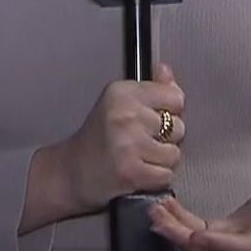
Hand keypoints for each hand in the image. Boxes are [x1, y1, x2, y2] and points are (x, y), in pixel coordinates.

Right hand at [55, 62, 185, 215]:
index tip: (150, 120)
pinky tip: (137, 172)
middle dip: (165, 138)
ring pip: (174, 154)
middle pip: (179, 127)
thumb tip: (166, 71)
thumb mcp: (119, 103)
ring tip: (139, 158)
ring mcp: (128, 143)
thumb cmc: (98, 138)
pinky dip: (155, 178)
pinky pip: (166, 175)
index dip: (168, 112)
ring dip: (161, 161)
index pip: (175, 98)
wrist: (72, 172)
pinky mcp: (131, 171)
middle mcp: (125, 114)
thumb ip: (151, 87)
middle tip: (139, 142)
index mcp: (122, 92)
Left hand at [148, 152, 250, 250]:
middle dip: (183, 240)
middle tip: (158, 221)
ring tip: (153, 211)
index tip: (197, 236)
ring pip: (198, 243)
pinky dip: (178, 221)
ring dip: (174, 230)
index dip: (220, 246)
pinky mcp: (222, 231)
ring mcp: (232, 241)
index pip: (243, 249)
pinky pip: (195, 230)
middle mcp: (247, 248)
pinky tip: (161, 206)